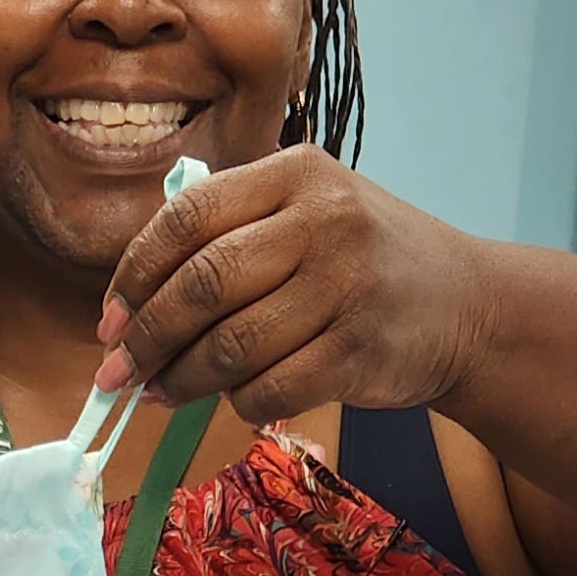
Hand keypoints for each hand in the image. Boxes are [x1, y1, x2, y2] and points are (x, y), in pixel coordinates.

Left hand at [94, 145, 495, 422]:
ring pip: (230, 345)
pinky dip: (238, 403)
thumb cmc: (363, 261)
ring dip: (182, 379)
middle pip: (202, 285)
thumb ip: (229, 234)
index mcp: (295, 172)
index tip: (109, 319)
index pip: (187, 217)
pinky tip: (232, 400)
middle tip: (117, 372)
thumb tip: (126, 307)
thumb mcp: (307, 212)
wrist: (467, 305)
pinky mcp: (360, 350)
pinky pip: (269, 388)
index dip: (134, 274)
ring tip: (160, 392)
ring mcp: (346, 286)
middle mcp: (323, 220)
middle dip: (146, 336)